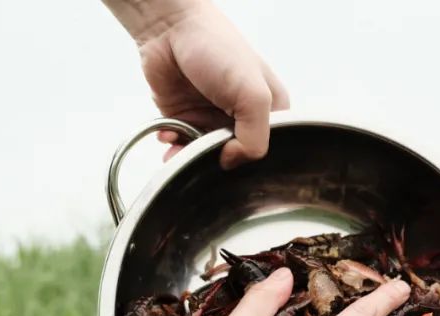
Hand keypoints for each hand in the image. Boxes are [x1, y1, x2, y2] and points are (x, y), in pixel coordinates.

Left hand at [137, 1, 289, 167]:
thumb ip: (255, 137)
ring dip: (191, 158)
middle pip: (235, 157)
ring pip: (206, 156)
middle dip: (218, 161)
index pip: (268, 150)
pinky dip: (174, 147)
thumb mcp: (253, 95)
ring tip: (181, 150)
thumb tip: (232, 162)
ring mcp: (213, 119)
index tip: (233, 155)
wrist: (170, 28)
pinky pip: (181, 146)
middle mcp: (242, 118)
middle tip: (205, 156)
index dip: (251, 158)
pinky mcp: (186, 118)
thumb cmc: (218, 48)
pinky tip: (169, 135)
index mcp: (270, 111)